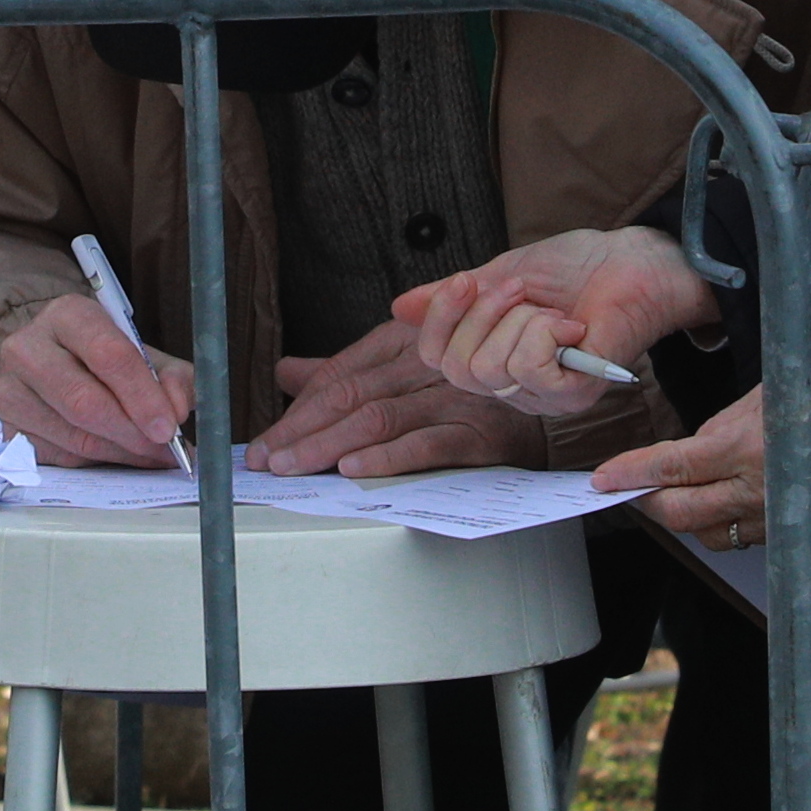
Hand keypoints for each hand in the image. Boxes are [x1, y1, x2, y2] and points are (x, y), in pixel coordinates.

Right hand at [0, 289, 198, 469]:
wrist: (50, 362)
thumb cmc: (101, 357)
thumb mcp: (145, 354)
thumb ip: (172, 377)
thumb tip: (178, 409)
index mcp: (67, 315)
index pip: (108, 355)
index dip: (143, 396)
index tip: (168, 426)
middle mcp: (27, 347)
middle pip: (85, 401)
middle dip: (132, 431)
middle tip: (163, 448)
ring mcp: (8, 389)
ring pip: (73, 436)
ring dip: (120, 452)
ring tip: (149, 455)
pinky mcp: (5, 427)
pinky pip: (59, 456)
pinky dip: (96, 462)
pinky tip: (117, 455)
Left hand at [247, 316, 534, 479]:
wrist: (545, 399)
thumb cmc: (468, 387)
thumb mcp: (403, 368)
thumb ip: (345, 372)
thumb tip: (287, 372)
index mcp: (402, 340)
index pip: (338, 376)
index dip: (296, 411)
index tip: (265, 444)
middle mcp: (424, 363)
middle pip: (350, 396)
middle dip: (301, 431)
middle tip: (266, 461)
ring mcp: (452, 395)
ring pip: (377, 418)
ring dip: (328, 446)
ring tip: (293, 468)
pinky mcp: (479, 429)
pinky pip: (426, 443)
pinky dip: (387, 457)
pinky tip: (352, 469)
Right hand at [387, 227, 714, 419]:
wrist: (634, 262)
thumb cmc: (579, 268)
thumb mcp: (500, 274)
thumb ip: (453, 296)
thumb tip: (399, 307)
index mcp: (492, 357)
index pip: (434, 359)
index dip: (439, 320)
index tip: (465, 281)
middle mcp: (513, 386)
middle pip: (457, 368)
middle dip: (484, 315)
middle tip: (523, 291)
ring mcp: (543, 395)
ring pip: (491, 368)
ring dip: (521, 321)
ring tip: (552, 309)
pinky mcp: (572, 394)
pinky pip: (527, 368)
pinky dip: (544, 333)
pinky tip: (571, 325)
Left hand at [594, 355, 810, 549]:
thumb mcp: (763, 395)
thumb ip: (720, 430)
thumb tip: (689, 453)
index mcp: (746, 448)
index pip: (672, 468)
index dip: (632, 474)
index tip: (602, 478)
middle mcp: (758, 491)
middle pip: (682, 515)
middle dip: (649, 503)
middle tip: (630, 488)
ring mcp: (780, 517)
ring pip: (712, 535)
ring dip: (686, 517)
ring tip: (673, 495)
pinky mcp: (799, 531)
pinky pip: (746, 539)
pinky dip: (724, 525)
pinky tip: (719, 505)